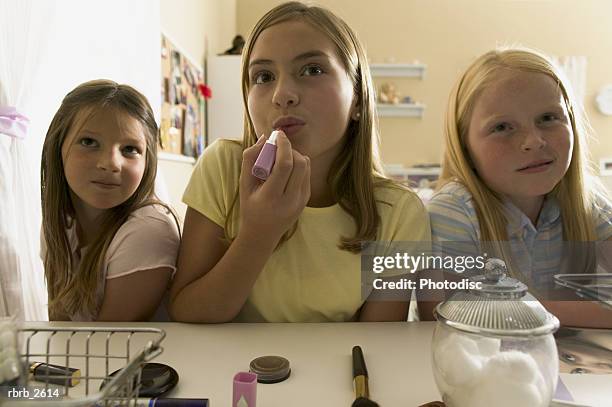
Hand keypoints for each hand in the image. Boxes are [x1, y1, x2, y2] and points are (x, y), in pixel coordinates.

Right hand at [238, 130, 310, 245]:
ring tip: (281, 158)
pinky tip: (287, 169)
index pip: (284, 165)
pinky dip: (299, 166)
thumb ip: (250, 159)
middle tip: (279, 147)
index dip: (283, 146)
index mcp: (271, 197)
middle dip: (290, 149)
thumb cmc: (249, 207)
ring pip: (306, 167)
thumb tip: (263, 138)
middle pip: (300, 164)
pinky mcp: (306, 200)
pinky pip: (307, 174)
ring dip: (295, 156)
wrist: (262, 235)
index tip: (278, 135)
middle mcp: (289, 200)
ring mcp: (300, 202)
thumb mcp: (243, 185)